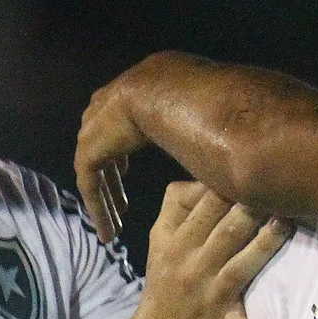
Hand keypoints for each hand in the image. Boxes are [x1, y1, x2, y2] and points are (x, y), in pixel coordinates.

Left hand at [77, 55, 198, 241]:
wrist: (188, 98)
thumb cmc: (214, 110)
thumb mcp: (208, 120)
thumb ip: (205, 133)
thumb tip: (227, 152)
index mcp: (143, 86)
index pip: (124, 123)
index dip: (125, 155)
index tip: (129, 177)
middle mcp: (116, 97)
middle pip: (105, 143)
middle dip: (111, 177)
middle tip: (122, 208)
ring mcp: (100, 117)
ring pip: (96, 165)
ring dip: (105, 197)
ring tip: (115, 228)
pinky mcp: (92, 142)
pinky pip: (90, 179)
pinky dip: (98, 206)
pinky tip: (109, 232)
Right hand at [113, 182, 289, 318]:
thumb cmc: (165, 279)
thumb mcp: (159, 239)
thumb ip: (176, 204)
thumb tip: (204, 175)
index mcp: (176, 242)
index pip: (203, 207)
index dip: (229, 186)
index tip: (253, 168)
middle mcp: (193, 266)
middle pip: (226, 232)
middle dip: (252, 208)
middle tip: (280, 187)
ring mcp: (210, 297)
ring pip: (239, 268)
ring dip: (264, 246)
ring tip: (287, 223)